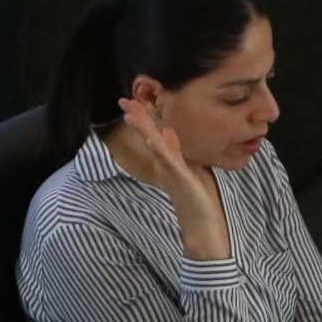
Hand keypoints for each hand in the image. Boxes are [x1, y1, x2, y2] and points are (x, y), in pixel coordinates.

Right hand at [119, 95, 231, 261]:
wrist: (200, 222)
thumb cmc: (193, 196)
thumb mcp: (184, 167)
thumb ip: (174, 149)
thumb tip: (168, 131)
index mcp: (166, 159)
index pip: (152, 133)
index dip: (142, 116)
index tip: (130, 100)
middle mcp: (165, 163)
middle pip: (148, 135)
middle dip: (137, 117)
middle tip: (122, 100)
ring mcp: (170, 170)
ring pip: (154, 145)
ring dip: (142, 129)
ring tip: (129, 114)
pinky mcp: (179, 177)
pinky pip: (168, 160)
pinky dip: (160, 148)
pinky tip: (152, 137)